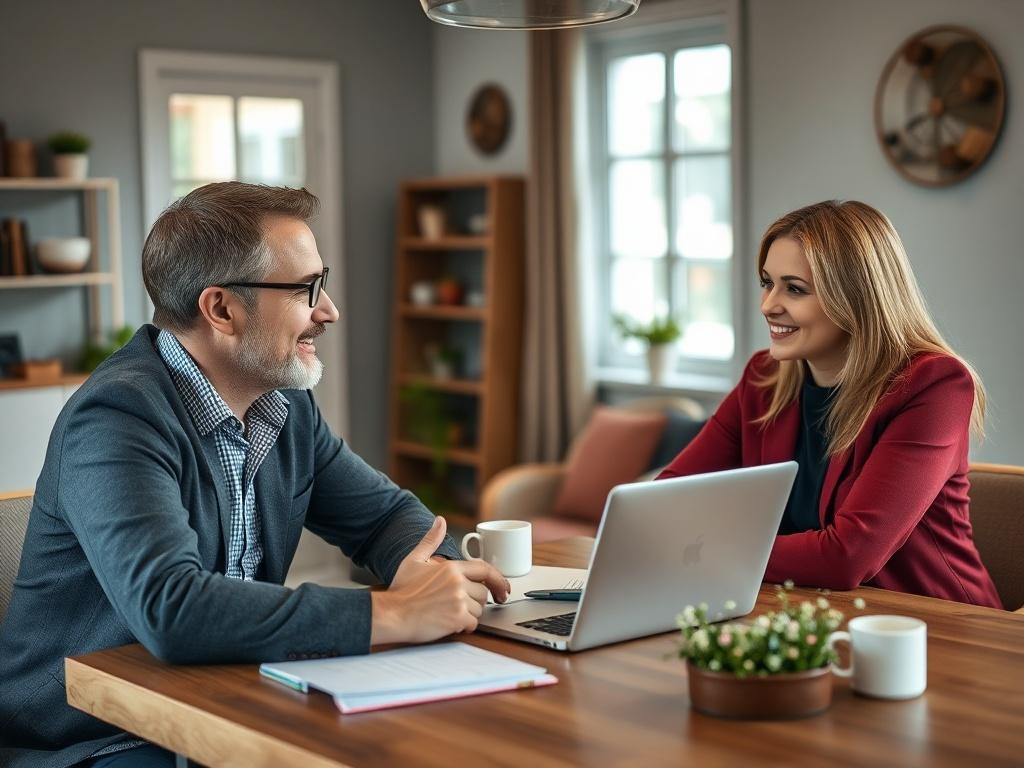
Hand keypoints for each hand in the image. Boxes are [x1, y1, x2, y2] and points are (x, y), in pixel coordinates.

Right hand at [370, 516, 510, 645]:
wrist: (392, 614)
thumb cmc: (402, 590)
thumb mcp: (415, 559)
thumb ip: (431, 540)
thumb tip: (440, 520)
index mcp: (451, 568)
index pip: (485, 569)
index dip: (498, 579)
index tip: (503, 589)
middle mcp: (458, 582)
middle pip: (483, 593)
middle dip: (475, 601)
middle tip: (459, 605)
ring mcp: (458, 601)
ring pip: (479, 610)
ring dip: (469, 614)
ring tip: (449, 613)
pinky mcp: (456, 619)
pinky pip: (473, 624)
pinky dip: (465, 626)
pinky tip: (450, 623)